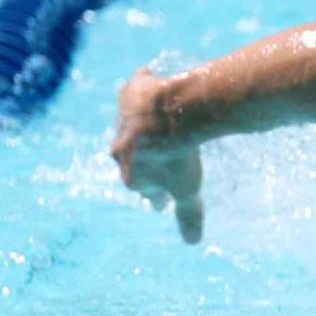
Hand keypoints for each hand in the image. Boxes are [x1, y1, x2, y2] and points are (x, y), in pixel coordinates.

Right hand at [111, 69, 206, 242]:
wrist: (166, 116)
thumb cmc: (177, 156)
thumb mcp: (187, 188)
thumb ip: (188, 214)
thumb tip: (192, 242)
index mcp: (135, 175)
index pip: (146, 189)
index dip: (155, 195)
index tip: (159, 203)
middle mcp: (123, 149)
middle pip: (134, 159)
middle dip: (141, 163)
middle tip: (153, 163)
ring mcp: (126, 120)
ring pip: (132, 125)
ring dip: (139, 125)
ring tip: (152, 121)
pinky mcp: (131, 93)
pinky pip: (137, 87)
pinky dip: (143, 83)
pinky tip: (149, 74)